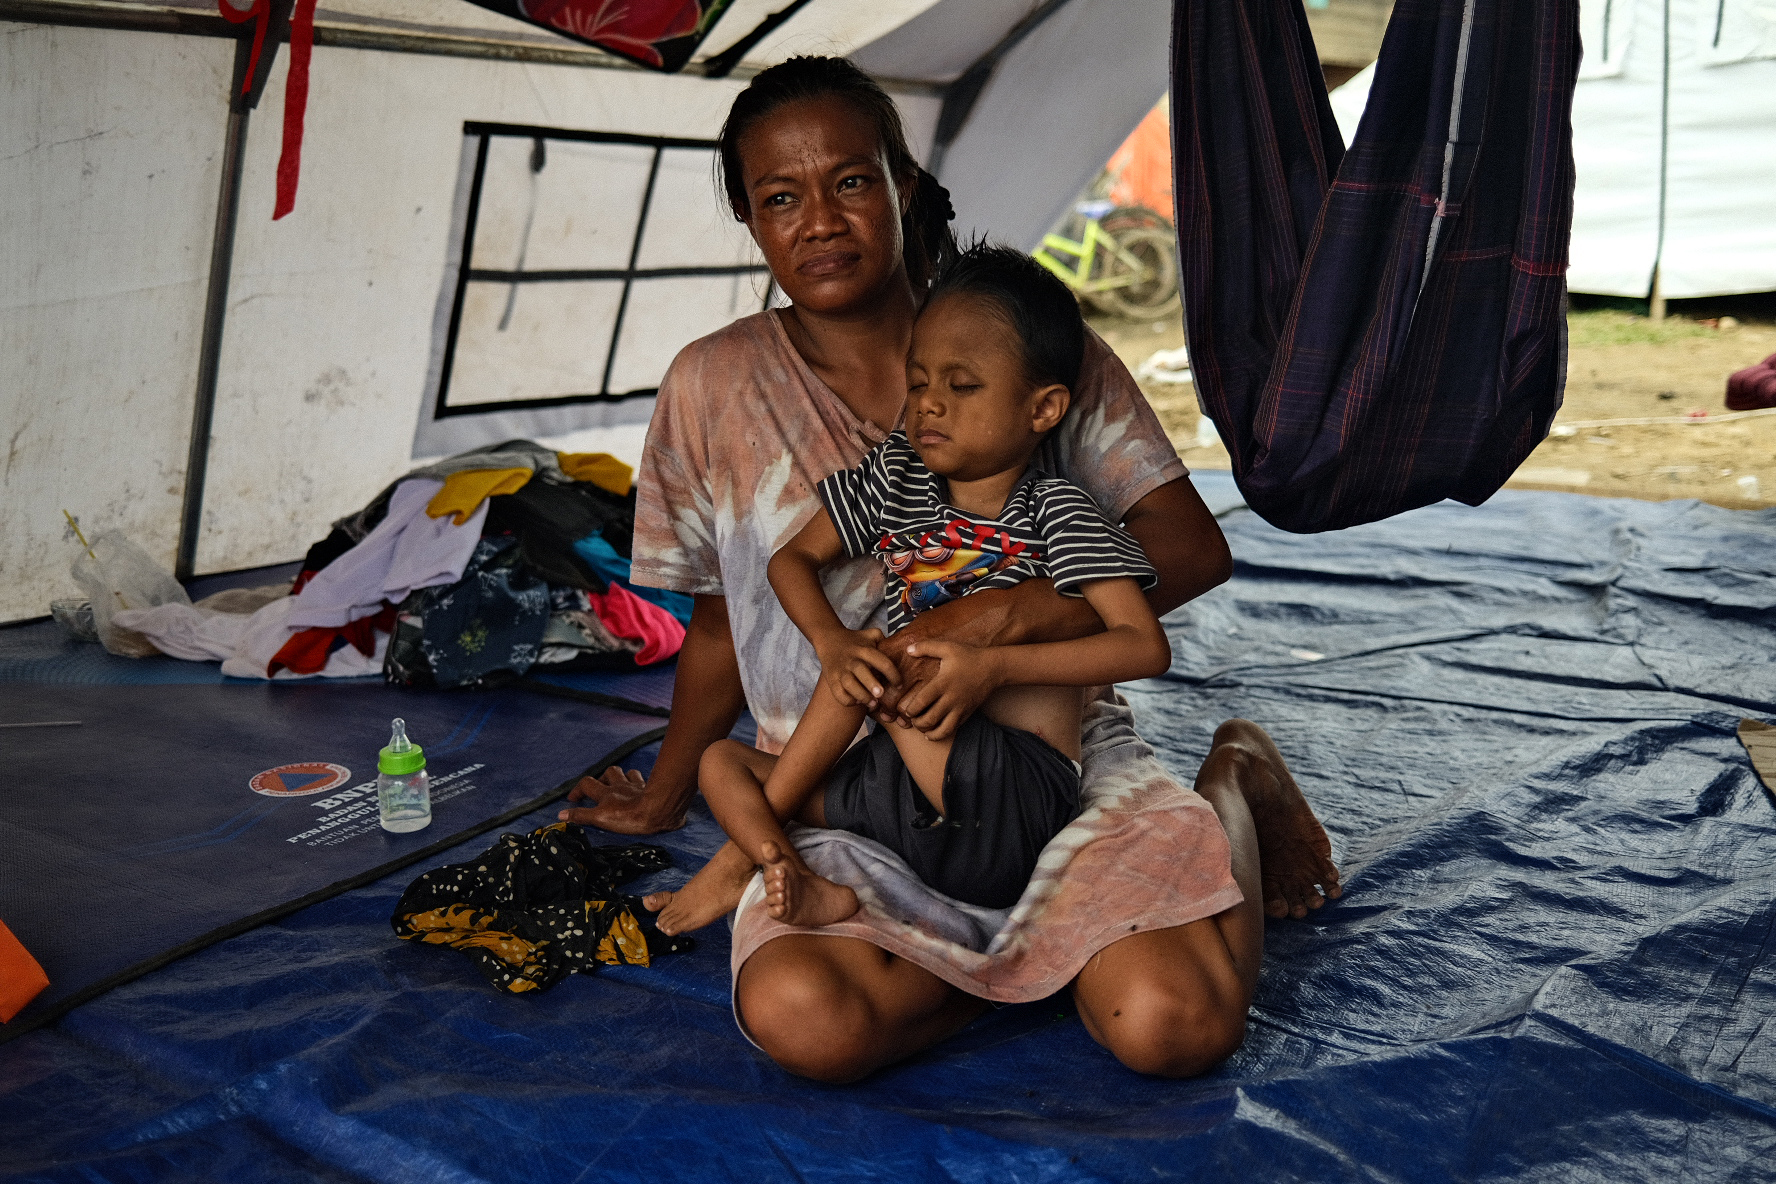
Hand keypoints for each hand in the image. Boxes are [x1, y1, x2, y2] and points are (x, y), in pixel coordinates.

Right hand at [558, 766, 684, 833]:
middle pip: (608, 773)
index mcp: (606, 794)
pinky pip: (644, 779)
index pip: (586, 784)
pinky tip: (640, 786)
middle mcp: (620, 786)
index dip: (578, 790)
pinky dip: (639, 780)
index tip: (572, 799)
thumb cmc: (630, 817)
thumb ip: (581, 816)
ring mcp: (636, 786)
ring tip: (618, 784)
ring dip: (621, 776)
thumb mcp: (600, 819)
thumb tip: (561, 815)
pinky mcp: (651, 789)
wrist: (659, 811)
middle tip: (598, 789)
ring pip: (626, 772)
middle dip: (600, 779)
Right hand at [814, 627, 901, 707]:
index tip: (899, 684)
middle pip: (861, 671)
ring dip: (861, 695)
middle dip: (871, 684)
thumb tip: (903, 651)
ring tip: (873, 703)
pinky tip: (858, 701)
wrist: (829, 640)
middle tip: (881, 694)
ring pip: (848, 684)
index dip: (893, 674)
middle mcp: (852, 660)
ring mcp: (840, 670)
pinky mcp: (832, 679)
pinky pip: (838, 693)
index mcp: (864, 650)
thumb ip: (886, 641)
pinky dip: (848, 700)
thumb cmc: (856, 641)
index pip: (881, 661)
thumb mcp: (871, 636)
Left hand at [891, 639, 1000, 739]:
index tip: (907, 709)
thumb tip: (908, 649)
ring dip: (929, 733)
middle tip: (912, 719)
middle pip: (929, 719)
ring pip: (942, 730)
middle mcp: (951, 699)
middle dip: (916, 723)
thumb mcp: (948, 647)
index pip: (921, 702)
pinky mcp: (967, 714)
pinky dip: (941, 734)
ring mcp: (960, 708)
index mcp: (942, 683)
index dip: (910, 709)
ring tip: (922, 728)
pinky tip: (934, 732)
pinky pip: (953, 729)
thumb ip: (926, 647)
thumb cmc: (969, 657)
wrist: (993, 668)